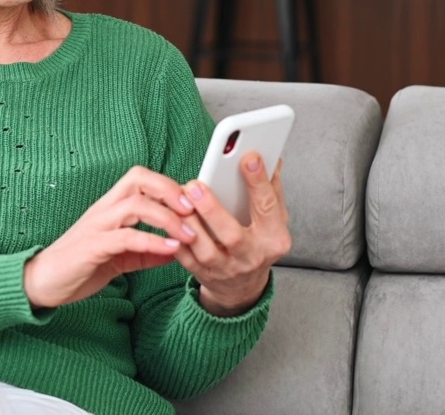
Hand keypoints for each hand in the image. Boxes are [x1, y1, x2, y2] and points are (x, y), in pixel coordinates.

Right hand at [23, 166, 197, 308]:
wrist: (42, 282)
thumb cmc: (79, 266)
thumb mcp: (119, 258)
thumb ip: (146, 253)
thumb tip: (174, 251)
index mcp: (110, 207)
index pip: (141, 178)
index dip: (168, 185)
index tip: (191, 204)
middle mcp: (104, 209)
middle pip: (139, 179)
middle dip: (170, 190)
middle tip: (192, 210)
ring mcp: (98, 226)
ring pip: (136, 204)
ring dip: (167, 218)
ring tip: (188, 234)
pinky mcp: (93, 246)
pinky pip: (126, 237)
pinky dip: (152, 241)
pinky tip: (170, 250)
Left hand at [176, 153, 291, 316]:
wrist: (244, 286)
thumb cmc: (259, 242)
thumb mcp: (274, 219)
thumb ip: (272, 189)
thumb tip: (273, 158)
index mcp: (274, 238)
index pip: (268, 207)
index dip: (259, 182)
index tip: (249, 158)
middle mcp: (252, 256)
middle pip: (232, 235)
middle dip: (212, 209)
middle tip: (195, 186)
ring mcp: (227, 269)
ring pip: (205, 248)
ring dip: (189, 222)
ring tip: (179, 198)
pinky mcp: (205, 275)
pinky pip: (186, 258)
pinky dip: (176, 238)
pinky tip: (170, 217)